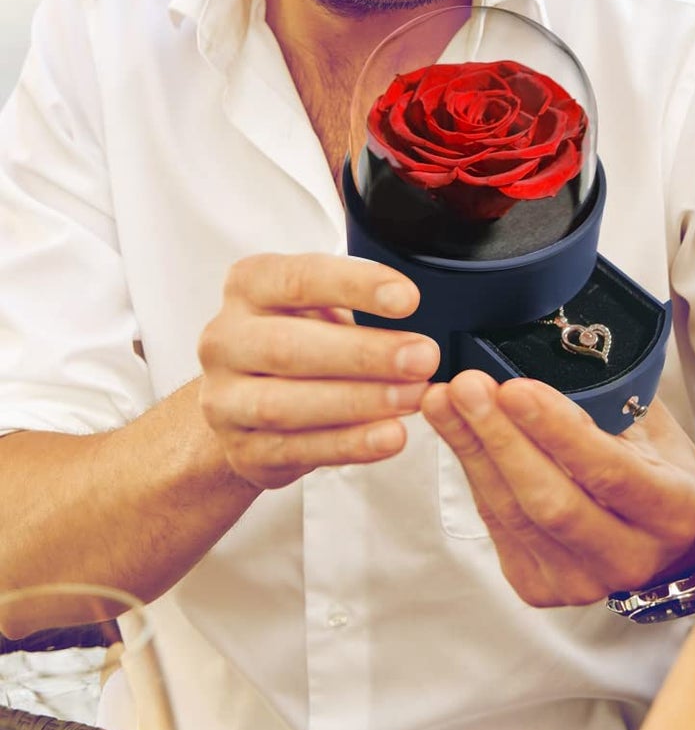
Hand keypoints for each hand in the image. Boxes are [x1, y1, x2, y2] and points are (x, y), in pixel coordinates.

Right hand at [197, 254, 439, 489]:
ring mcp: (224, 400)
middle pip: (288, 347)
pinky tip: (390, 436)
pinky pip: (295, 450)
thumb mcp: (320, 302)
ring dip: (359, 402)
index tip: (409, 299)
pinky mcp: (240, 450)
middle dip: (364, 354)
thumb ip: (361, 299)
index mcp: (249, 286)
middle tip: (423, 358)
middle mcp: (225, 340)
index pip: (299, 279)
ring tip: (414, 398)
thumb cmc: (301, 337)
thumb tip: (435, 309)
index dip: (355, 286)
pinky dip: (348, 444)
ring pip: (285, 404)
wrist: (247, 401)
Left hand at [421, 373, 694, 607]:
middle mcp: (627, 556)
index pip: (608, 472)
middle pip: (550, 501)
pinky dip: (474, 474)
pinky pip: (496, 526)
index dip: (558, 431)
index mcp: (669, 509)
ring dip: (472, 451)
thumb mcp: (654, 430)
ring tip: (445, 401)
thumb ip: (609, 405)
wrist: (671, 541)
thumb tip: (542, 362)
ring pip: (513, 515)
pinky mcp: (540, 587)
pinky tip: (456, 434)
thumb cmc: (661, 472)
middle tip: (466, 387)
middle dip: (500, 438)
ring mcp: (580, 580)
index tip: (516, 388)